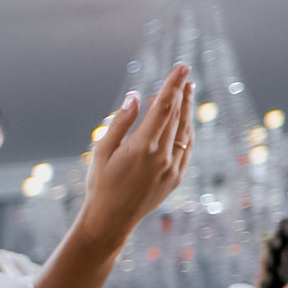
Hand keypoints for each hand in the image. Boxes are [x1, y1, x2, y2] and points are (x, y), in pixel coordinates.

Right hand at [75, 64, 196, 246]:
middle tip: (185, 75)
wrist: (111, 220)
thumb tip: (135, 98)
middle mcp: (162, 157)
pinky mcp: (175, 178)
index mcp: (142, 147)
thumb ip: (120, 122)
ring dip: (187, 110)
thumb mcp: (102, 151)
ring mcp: (172, 168)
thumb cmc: (100, 184)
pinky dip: (187, 130)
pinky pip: (187, 148)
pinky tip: (185, 121)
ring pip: (185, 131)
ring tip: (188, 92)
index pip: (164, 107)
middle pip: (176, 116)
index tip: (181, 67)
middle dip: (181, 93)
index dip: (173, 85)